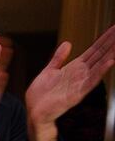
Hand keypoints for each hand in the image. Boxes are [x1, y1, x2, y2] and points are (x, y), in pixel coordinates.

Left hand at [26, 24, 114, 140]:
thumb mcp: (49, 71)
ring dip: (110, 54)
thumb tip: (67, 43)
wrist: (34, 112)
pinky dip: (100, 71)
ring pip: (99, 66)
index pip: (93, 50)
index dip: (104, 39)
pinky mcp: (76, 94)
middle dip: (111, 43)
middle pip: (99, 55)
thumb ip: (59, 58)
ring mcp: (80, 84)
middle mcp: (80, 74)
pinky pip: (91, 81)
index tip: (114, 28)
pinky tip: (110, 62)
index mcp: (74, 68)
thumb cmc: (41, 94)